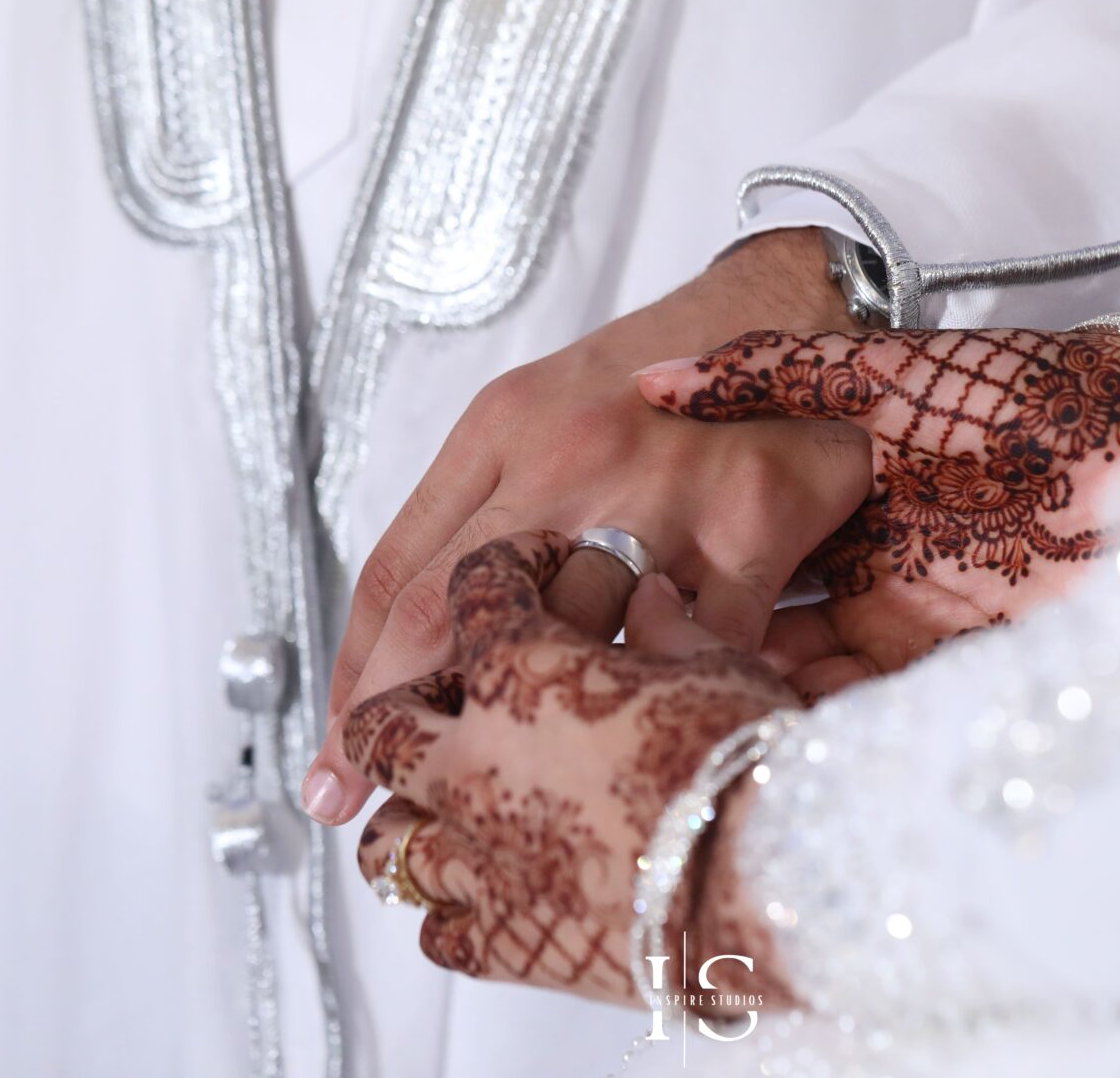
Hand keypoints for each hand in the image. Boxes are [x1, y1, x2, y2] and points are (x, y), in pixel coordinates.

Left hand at [304, 229, 868, 824]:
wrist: (785, 312)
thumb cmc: (656, 374)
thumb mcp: (531, 412)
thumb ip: (467, 506)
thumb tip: (398, 633)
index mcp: (504, 430)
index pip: (401, 571)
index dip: (355, 680)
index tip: (333, 764)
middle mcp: (569, 460)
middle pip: (460, 613)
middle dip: (415, 720)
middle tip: (386, 807)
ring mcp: (662, 492)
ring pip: (569, 641)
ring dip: (531, 731)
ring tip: (499, 802)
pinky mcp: (752, 523)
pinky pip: (697, 645)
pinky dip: (666, 702)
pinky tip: (639, 751)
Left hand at [346, 531, 796, 1004]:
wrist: (775, 874)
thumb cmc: (753, 760)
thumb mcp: (721, 664)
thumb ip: (669, 628)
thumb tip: (652, 601)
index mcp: (522, 670)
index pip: (470, 591)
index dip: (496, 574)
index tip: (512, 578)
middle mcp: (475, 759)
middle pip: (380, 724)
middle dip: (395, 708)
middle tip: (429, 704)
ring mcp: (481, 854)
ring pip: (388, 839)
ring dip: (405, 819)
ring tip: (430, 812)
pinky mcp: (506, 940)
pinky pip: (440, 930)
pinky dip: (449, 912)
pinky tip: (478, 897)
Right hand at [638, 289, 1119, 697]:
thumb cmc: (1023, 387)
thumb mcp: (885, 372)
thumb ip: (773, 372)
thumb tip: (650, 379)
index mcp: (835, 499)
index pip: (731, 551)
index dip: (676, 577)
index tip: (616, 599)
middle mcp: (863, 572)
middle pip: (761, 628)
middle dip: (705, 653)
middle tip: (645, 672)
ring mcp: (910, 628)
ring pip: (806, 683)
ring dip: (755, 699)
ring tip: (696, 710)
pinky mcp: (961, 674)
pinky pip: (876, 717)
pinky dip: (825, 730)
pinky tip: (776, 733)